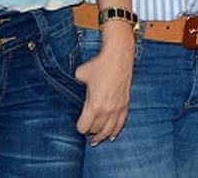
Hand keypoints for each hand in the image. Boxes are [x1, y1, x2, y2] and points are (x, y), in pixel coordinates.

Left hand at [74, 25, 133, 143]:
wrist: (118, 56)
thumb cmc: (99, 64)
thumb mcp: (80, 74)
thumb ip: (75, 84)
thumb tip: (71, 85)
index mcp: (94, 106)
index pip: (84, 128)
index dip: (79, 127)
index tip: (78, 123)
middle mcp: (107, 110)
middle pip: (96, 130)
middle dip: (90, 131)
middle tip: (86, 128)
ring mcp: (118, 108)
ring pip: (109, 130)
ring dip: (102, 136)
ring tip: (96, 140)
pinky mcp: (125, 104)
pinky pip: (121, 123)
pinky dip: (116, 131)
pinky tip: (112, 136)